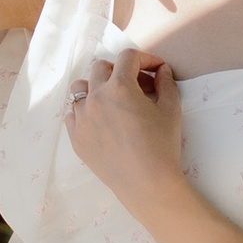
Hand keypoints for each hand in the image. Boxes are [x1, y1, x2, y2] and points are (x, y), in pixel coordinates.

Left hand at [62, 53, 184, 216]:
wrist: (146, 184)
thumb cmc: (162, 147)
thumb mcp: (171, 110)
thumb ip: (166, 83)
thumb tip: (161, 70)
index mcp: (120, 88)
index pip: (128, 57)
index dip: (145, 58)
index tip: (156, 69)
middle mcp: (95, 98)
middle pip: (101, 68)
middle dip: (120, 70)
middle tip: (137, 86)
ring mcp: (82, 118)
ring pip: (80, 88)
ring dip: (96, 86)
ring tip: (112, 99)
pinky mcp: (76, 137)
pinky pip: (72, 113)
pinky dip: (84, 109)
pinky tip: (100, 119)